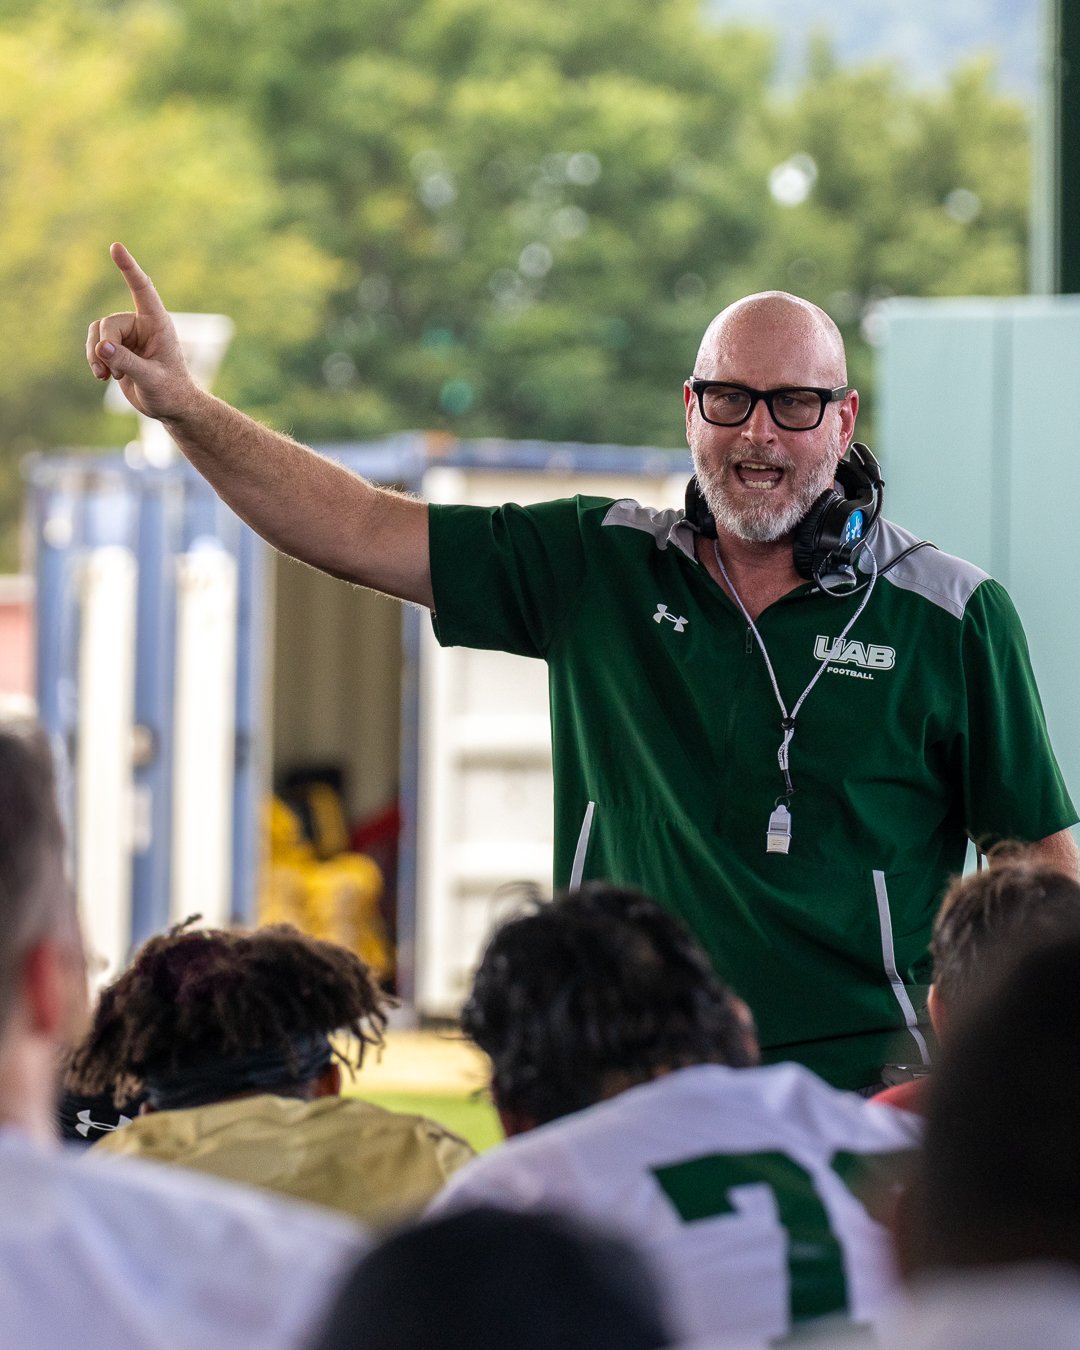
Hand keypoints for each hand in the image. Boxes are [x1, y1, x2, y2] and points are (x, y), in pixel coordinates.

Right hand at [86, 243, 197, 419]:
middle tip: (112, 372)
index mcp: (158, 323)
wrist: (171, 406)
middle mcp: (142, 324)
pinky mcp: (118, 347)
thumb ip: (128, 363)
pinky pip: (95, 343)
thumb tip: (103, 347)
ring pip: (97, 332)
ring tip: (106, 376)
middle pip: (109, 323)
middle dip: (105, 347)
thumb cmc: (170, 392)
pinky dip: (94, 358)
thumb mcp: (152, 380)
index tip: (116, 247)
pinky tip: (103, 376)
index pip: (143, 289)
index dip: (129, 268)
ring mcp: (129, 335)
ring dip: (96, 354)